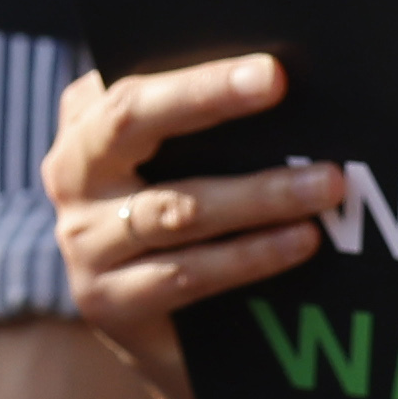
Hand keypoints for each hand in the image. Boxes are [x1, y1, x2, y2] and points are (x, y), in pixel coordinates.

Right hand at [45, 51, 336, 398]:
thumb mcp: (176, 159)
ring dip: (258, 194)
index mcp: (85, 123)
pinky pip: (187, 274)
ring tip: (324, 184)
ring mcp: (84, 243)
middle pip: (130, 125)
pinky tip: (301, 242)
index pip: (134, 87)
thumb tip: (284, 82)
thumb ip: (204, 122)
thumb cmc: (182, 210)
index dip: (198, 78)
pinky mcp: (109, 303)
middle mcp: (73, 177)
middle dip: (206, 99)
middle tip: (280, 86)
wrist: (159, 327)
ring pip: (175, 209)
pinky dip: (250, 256)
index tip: (269, 71)